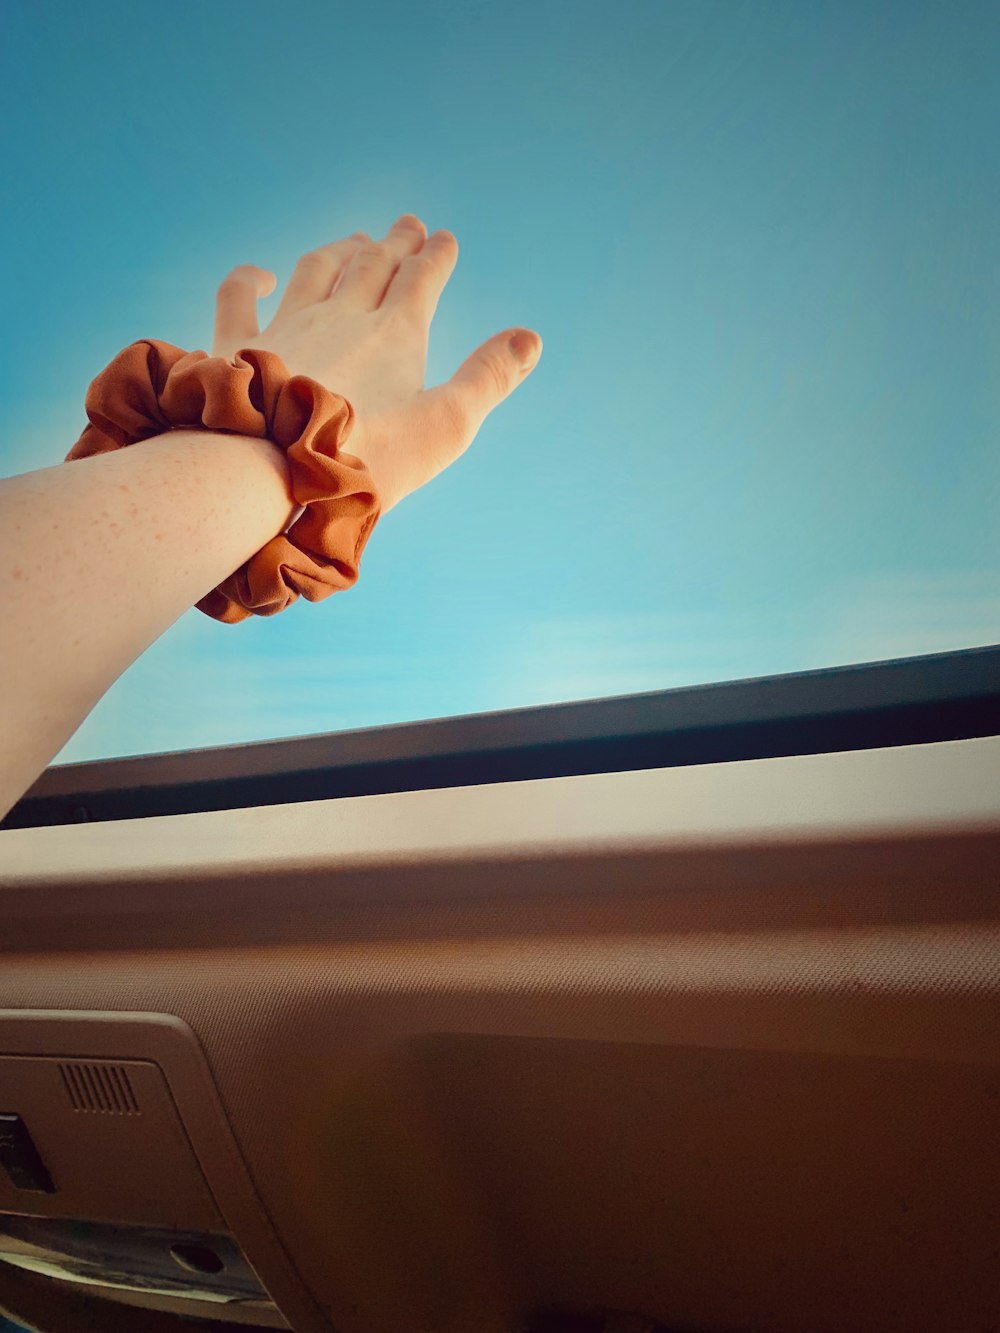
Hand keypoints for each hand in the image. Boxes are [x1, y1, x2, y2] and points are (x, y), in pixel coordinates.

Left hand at [211, 214, 541, 514]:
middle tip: (409, 225)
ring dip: (340, 251)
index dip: (436, 256)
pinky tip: (261, 276)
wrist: (271, 469)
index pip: (421, 278)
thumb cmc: (364, 458)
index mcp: (395, 333)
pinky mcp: (239, 347)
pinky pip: (241, 297)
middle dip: (395, 243)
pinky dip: (250, 279)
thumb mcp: (444, 426)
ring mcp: (287, 326)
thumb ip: (487, 380)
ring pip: (317, 270)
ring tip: (355, 240)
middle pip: (373, 265)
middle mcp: (340, 315)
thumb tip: (530, 338)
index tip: (445, 239)